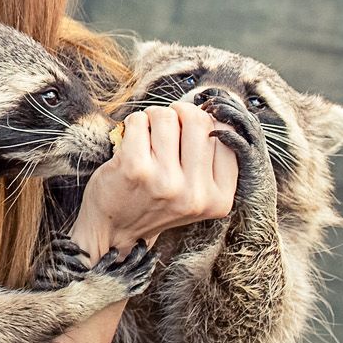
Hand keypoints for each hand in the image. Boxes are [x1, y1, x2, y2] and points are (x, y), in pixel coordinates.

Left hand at [71, 103, 237, 256]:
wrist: (115, 232)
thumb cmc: (156, 204)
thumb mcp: (197, 194)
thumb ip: (210, 160)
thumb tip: (211, 110)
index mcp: (219, 199)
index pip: (227, 137)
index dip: (207, 124)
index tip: (190, 131)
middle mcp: (196, 193)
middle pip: (199, 121)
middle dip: (181, 113)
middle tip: (168, 122)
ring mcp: (166, 181)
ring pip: (167, 116)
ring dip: (155, 116)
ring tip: (148, 133)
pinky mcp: (135, 168)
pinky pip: (139, 120)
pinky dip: (134, 121)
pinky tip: (132, 138)